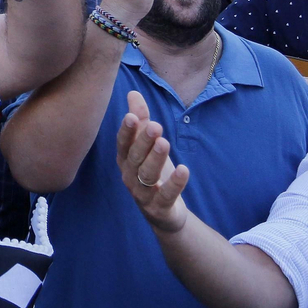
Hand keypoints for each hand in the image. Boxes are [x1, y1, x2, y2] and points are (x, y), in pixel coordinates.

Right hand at [116, 91, 190, 232]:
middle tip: (155, 126)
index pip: (123, 144)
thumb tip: (133, 93)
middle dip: (143, 142)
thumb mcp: (147, 148)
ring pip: (147, 176)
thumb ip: (141, 121)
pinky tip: (184, 169)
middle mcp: (130, 177)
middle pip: (135, 158)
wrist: (163, 214)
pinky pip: (166, 196)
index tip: (131, 116)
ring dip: (155, 159)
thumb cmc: (153, 174)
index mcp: (126, 160)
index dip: (126, 132)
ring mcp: (143, 194)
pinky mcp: (159, 208)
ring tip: (165, 143)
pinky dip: (175, 184)